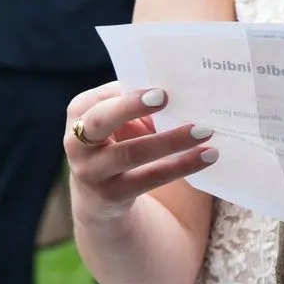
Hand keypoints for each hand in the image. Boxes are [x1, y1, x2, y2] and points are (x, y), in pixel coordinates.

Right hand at [64, 84, 216, 225]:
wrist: (100, 196)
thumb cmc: (120, 141)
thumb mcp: (123, 120)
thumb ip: (142, 103)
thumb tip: (184, 92)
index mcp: (81, 111)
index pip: (104, 96)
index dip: (131, 92)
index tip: (161, 88)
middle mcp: (76, 141)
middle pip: (100, 121)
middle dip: (131, 107)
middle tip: (166, 97)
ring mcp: (91, 171)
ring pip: (131, 153)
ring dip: (171, 141)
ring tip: (204, 131)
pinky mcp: (112, 194)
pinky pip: (150, 178)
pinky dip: (181, 165)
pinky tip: (207, 156)